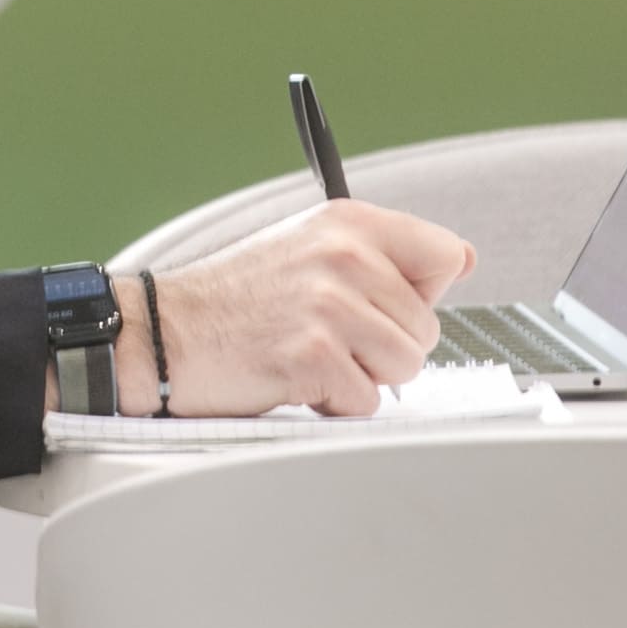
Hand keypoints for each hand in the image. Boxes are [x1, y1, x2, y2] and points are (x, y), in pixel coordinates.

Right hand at [128, 201, 474, 418]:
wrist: (163, 333)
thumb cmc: (235, 299)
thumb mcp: (310, 248)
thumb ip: (383, 254)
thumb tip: (462, 259)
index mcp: (349, 222)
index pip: (445, 254)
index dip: (421, 293)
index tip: (383, 305)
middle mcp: (344, 254)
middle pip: (426, 327)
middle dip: (384, 346)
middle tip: (326, 337)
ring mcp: (329, 305)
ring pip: (405, 367)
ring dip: (362, 378)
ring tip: (311, 357)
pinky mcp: (313, 355)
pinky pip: (364, 402)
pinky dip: (332, 405)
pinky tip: (293, 379)